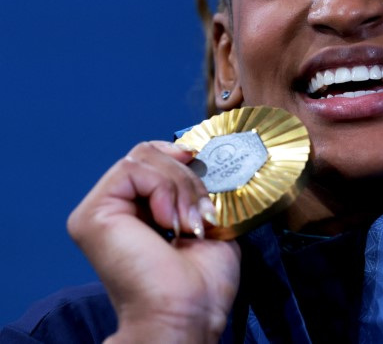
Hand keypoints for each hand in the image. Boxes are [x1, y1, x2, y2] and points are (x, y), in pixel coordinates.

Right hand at [67, 141, 240, 343]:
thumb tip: (198, 156)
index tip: (204, 168)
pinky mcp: (93, 215)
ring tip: (188, 223)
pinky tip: (170, 222)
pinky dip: (164, 188)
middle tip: (201, 213)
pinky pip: (132, 169)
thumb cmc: (201, 283)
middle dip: (186, 175)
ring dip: (180, 185)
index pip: (152, 159)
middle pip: (148, 153)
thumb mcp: (206, 220)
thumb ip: (195, 189)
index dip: (180, 157)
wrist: (187, 314)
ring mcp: (99, 211)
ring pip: (143, 157)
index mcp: (137, 212)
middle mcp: (113, 209)